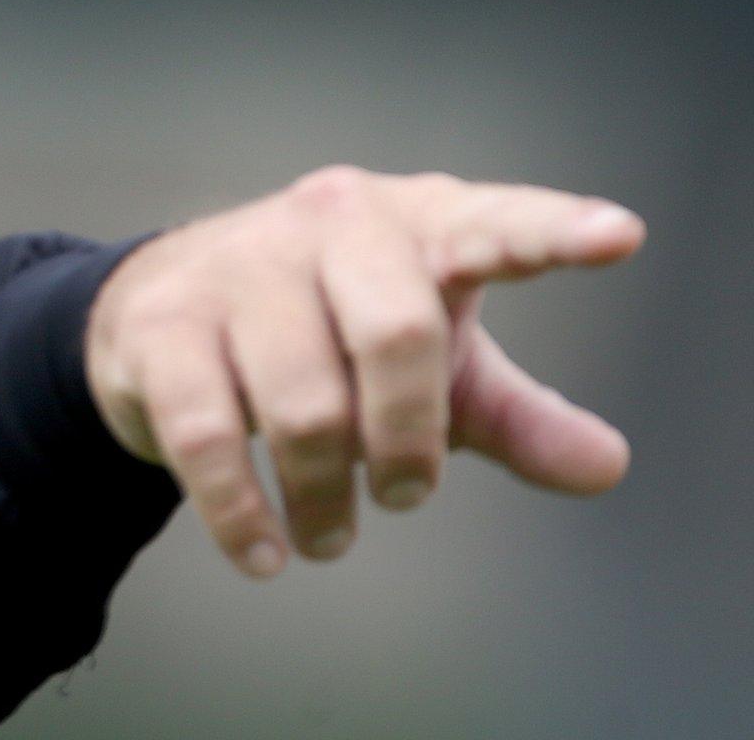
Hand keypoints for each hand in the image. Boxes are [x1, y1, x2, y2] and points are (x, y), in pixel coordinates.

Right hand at [85, 165, 644, 578]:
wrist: (157, 309)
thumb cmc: (324, 328)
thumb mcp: (432, 365)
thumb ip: (517, 415)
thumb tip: (605, 466)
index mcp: (414, 223)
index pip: (491, 225)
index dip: (551, 232)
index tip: (618, 236)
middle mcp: (328, 224)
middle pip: (395, 332)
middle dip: (409, 441)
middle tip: (409, 498)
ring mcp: (237, 268)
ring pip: (303, 404)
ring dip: (324, 495)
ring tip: (330, 537)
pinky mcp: (161, 326)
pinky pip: (208, 436)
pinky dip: (240, 512)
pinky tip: (263, 552)